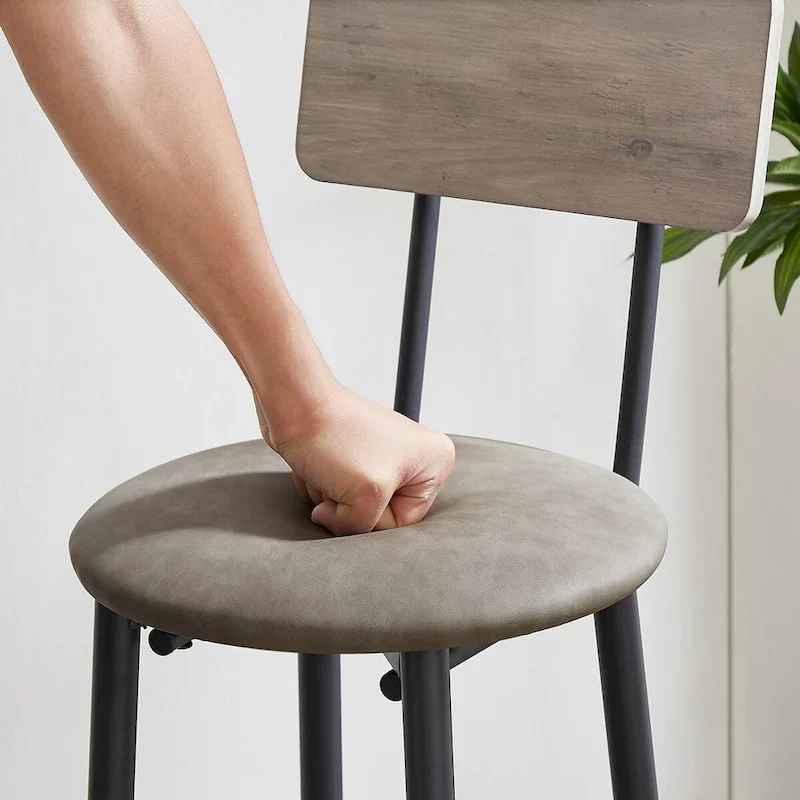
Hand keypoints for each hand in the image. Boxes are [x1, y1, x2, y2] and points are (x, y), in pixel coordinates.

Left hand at [265, 383, 454, 534]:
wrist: (295, 404)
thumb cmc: (335, 435)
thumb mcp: (365, 496)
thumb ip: (361, 527)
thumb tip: (334, 523)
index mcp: (434, 461)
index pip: (406, 521)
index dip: (374, 518)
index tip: (356, 492)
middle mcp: (414, 456)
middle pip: (379, 514)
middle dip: (349, 505)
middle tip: (338, 479)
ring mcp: (383, 455)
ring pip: (354, 506)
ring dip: (331, 496)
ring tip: (326, 467)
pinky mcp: (353, 455)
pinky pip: (338, 493)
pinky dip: (321, 487)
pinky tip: (315, 465)